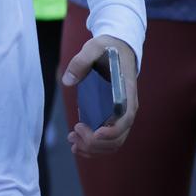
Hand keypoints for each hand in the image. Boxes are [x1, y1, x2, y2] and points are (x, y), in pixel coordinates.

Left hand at [63, 34, 138, 158]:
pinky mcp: (113, 118)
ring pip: (113, 143)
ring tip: (73, 141)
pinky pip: (108, 140)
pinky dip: (94, 147)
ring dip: (93, 148)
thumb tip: (68, 81)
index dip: (112, 131)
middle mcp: (127, 109)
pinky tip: (78, 144)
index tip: (94, 132)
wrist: (118, 48)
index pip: (125, 120)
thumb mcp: (94, 47)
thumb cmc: (108, 49)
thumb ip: (81, 61)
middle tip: (74, 133)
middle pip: (117, 137)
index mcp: (126, 93)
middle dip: (94, 142)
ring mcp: (121, 116)